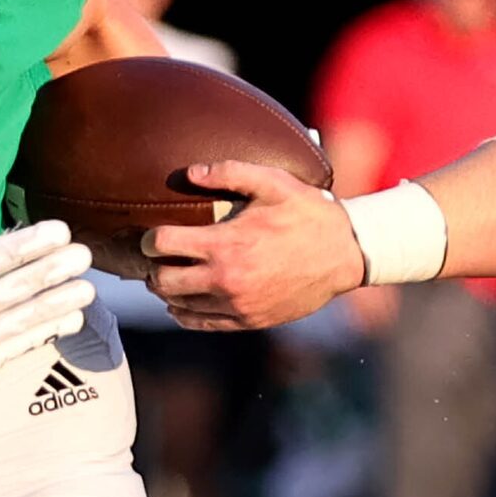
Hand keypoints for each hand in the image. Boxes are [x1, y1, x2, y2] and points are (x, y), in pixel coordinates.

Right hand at [0, 207, 94, 403]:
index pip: (2, 257)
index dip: (35, 242)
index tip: (61, 230)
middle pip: (25, 286)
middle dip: (59, 268)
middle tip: (85, 255)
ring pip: (32, 317)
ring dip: (63, 301)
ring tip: (89, 287)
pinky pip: (25, 344)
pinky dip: (50, 331)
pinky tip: (71, 318)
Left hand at [143, 161, 363, 329]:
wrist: (345, 255)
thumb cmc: (308, 214)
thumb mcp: (273, 182)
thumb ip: (229, 172)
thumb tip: (190, 172)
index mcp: (226, 243)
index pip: (164, 244)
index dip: (150, 239)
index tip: (152, 236)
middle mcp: (226, 279)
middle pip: (163, 280)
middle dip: (153, 268)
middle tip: (156, 259)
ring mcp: (236, 304)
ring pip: (178, 305)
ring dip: (167, 292)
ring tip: (169, 278)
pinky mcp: (248, 320)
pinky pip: (202, 323)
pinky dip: (185, 314)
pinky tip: (183, 304)